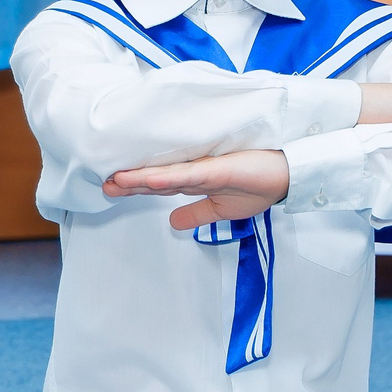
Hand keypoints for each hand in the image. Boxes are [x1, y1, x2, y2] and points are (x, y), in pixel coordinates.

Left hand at [104, 149, 290, 229]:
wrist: (287, 176)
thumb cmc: (258, 186)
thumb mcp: (221, 209)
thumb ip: (196, 214)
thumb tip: (172, 223)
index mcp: (195, 179)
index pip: (158, 183)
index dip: (134, 187)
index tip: (110, 189)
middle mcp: (194, 170)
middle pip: (155, 177)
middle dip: (129, 182)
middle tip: (103, 183)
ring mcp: (204, 168)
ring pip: (166, 174)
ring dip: (141, 177)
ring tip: (116, 180)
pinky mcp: (216, 169)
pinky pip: (188, 175)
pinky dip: (168, 178)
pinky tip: (149, 181)